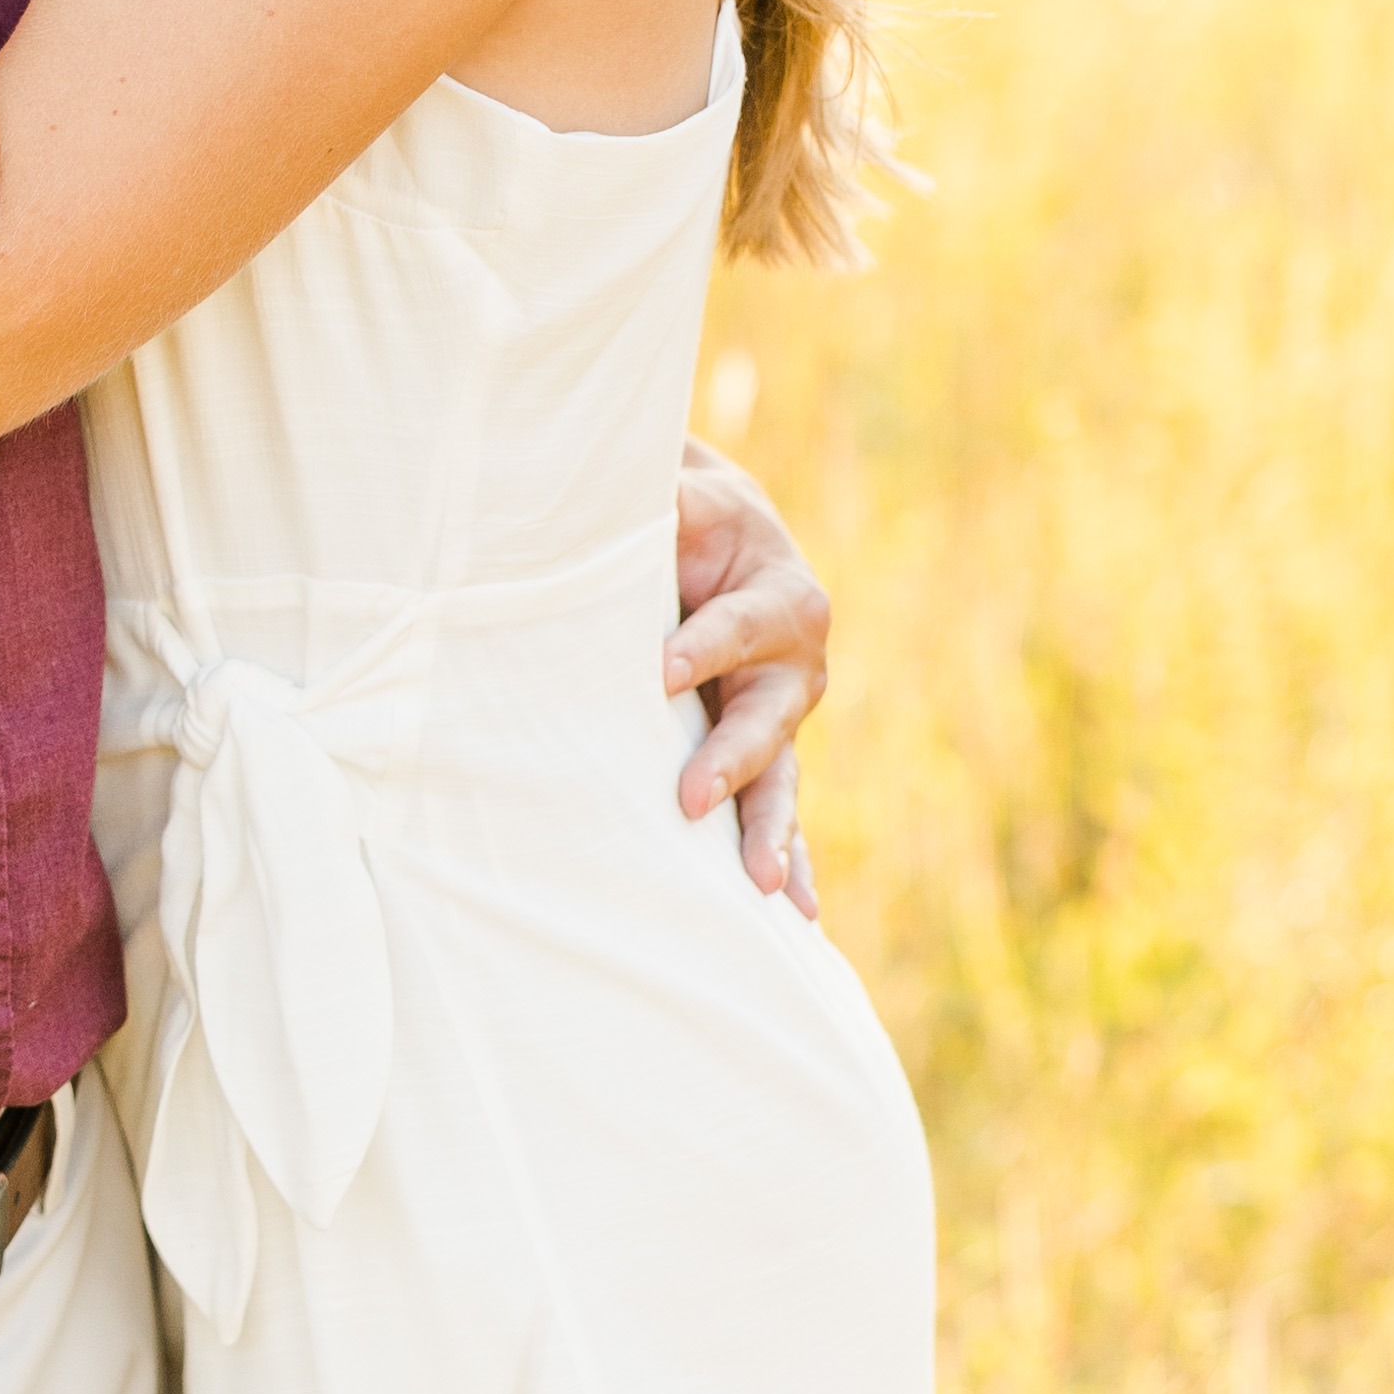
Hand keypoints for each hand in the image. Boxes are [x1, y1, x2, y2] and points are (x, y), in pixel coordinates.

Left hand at [667, 434, 830, 921]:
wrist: (732, 545)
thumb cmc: (694, 521)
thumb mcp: (686, 500)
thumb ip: (662, 500)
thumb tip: (598, 482)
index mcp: (781, 596)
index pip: (735, 626)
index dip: (700, 648)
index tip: (658, 672)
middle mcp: (795, 665)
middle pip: (765, 718)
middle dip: (729, 760)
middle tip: (688, 797)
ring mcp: (782, 719)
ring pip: (779, 779)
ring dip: (768, 831)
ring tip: (759, 886)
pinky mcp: (766, 755)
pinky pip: (781, 812)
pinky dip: (790, 858)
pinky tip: (796, 912)